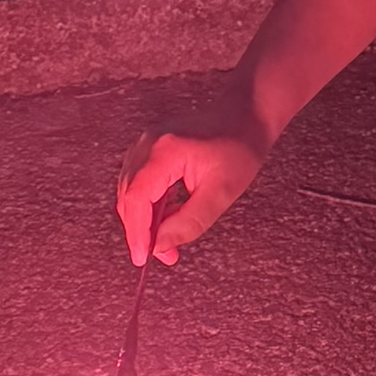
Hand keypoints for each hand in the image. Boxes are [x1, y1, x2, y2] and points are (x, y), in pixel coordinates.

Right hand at [116, 120, 266, 266]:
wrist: (246, 117)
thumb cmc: (240, 150)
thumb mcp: (222, 193)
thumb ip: (189, 222)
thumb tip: (160, 246)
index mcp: (165, 151)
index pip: (136, 198)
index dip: (136, 232)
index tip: (143, 258)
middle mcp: (148, 143)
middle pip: (129, 196)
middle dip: (142, 231)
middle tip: (165, 255)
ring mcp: (146, 143)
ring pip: (131, 191)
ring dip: (145, 219)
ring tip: (169, 240)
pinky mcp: (150, 147)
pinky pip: (140, 181)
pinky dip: (149, 204)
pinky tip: (168, 217)